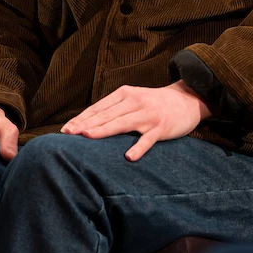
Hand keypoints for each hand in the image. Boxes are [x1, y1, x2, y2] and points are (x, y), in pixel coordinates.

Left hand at [60, 81, 210, 160]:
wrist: (187, 99)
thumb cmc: (154, 103)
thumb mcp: (133, 99)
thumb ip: (114, 109)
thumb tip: (86, 125)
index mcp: (125, 94)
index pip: (99, 108)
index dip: (81, 118)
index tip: (65, 130)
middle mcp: (135, 102)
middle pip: (107, 115)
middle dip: (86, 124)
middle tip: (68, 134)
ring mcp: (149, 115)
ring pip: (123, 123)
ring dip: (104, 130)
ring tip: (88, 137)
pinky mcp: (161, 127)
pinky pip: (148, 139)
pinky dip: (139, 148)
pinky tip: (129, 157)